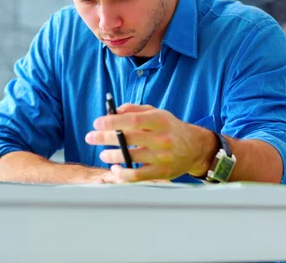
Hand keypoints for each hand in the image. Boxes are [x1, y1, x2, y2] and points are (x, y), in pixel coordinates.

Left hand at [85, 104, 215, 181]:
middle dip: (104, 138)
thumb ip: (135, 110)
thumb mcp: (157, 113)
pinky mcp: (161, 172)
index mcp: (160, 121)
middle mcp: (162, 139)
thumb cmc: (170, 128)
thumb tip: (113, 111)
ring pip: (130, 158)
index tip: (97, 123)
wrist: (195, 147)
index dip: (112, 122)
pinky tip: (115, 169)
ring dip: (111, 156)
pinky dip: (122, 174)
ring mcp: (162, 157)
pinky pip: (136, 176)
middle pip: (128, 138)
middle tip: (90, 137)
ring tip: (103, 154)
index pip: (133, 120)